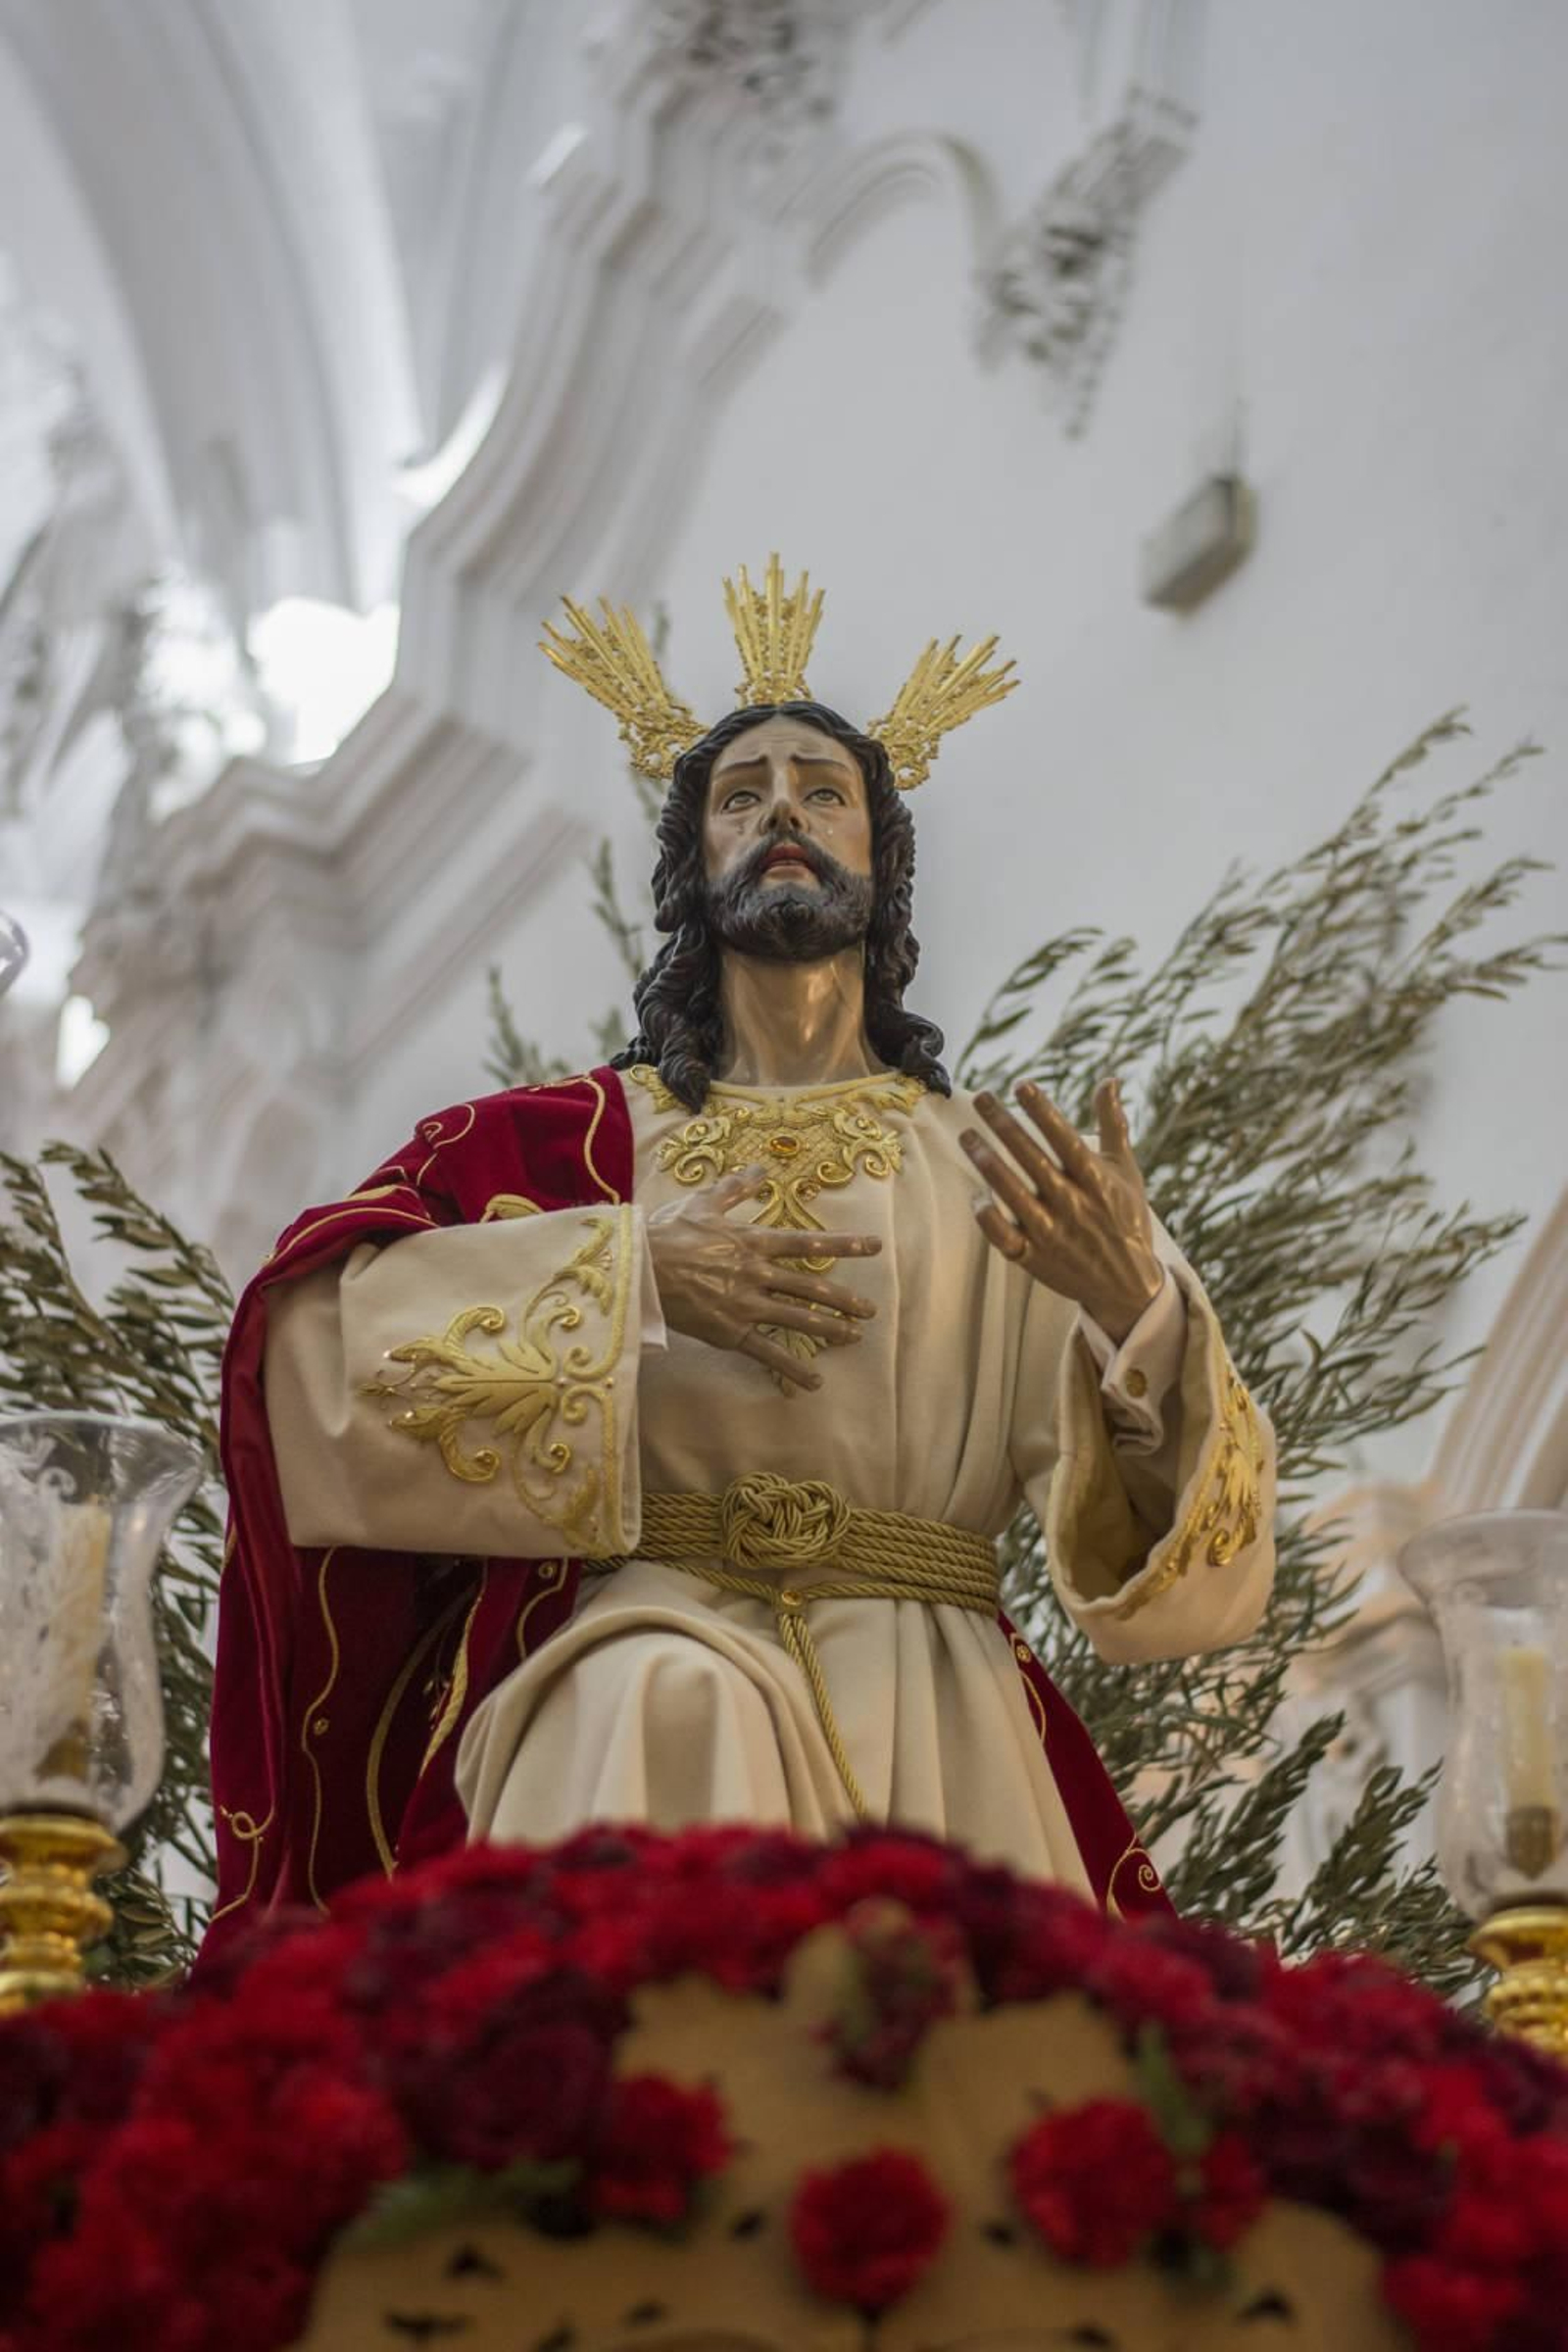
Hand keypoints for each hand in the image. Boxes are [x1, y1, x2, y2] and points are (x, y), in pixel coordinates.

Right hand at [645, 1167, 880, 1390]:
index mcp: (753, 1242)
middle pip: (811, 1287)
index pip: (807, 1243)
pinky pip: (768, 1353)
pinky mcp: (731, 1333)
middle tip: (870, 1309)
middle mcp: (757, 1274)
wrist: (639, 1270)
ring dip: (831, 1329)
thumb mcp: (703, 1204)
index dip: (844, 1244)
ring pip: (798, 1319)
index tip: (874, 1247)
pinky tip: (814, 1382)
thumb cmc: (668, 1234)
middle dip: (845, 1299)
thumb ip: (735, 1188)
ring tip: (855, 1337)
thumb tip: (759, 1169)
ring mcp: (746, 1305)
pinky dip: (792, 1368)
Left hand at [961, 1076, 1162, 1343]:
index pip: (1065, 1138)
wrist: (1128, 1286)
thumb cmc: (1126, 1219)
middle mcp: (1073, 1204)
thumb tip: (1108, 1080)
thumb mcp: (1126, 1171)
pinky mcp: (1035, 1258)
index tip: (1021, 1084)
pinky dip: (988, 1216)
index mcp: (1097, 1180)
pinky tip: (977, 1195)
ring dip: (987, 1163)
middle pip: (1032, 1159)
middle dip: (1004, 1125)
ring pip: (1012, 1193)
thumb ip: (1113, 1125)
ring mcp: (1052, 1232)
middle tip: (980, 1097)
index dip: (1043, 1111)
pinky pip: (1003, 1236)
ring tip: (967, 1136)